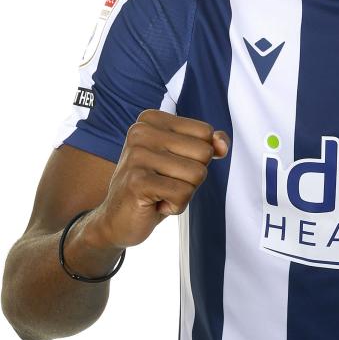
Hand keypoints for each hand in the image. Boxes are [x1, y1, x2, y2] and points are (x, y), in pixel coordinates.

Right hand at [85, 109, 229, 249]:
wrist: (117, 220)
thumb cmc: (154, 186)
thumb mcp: (182, 160)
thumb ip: (207, 144)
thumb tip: (222, 143)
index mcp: (151, 119)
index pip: (205, 132)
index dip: (197, 157)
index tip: (171, 166)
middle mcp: (141, 131)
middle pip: (204, 153)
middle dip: (192, 176)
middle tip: (165, 182)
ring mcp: (137, 156)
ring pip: (197, 174)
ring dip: (184, 192)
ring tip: (160, 193)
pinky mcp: (137, 181)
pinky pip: (183, 194)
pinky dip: (175, 206)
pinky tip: (154, 204)